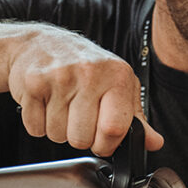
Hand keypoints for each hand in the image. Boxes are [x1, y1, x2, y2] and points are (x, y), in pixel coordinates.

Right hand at [7, 26, 163, 155]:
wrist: (39, 43)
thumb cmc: (83, 66)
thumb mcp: (117, 85)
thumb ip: (136, 117)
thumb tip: (154, 142)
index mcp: (117, 75)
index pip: (114, 129)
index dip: (107, 144)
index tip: (103, 139)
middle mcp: (90, 72)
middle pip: (82, 139)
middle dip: (79, 137)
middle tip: (77, 116)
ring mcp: (60, 76)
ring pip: (58, 136)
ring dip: (58, 130)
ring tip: (61, 106)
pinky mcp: (34, 83)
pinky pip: (36, 128)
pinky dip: (38, 123)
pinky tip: (45, 103)